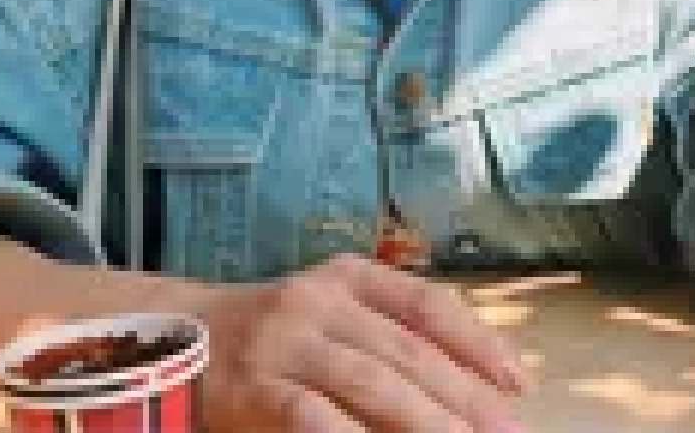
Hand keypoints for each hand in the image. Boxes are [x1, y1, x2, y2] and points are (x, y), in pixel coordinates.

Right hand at [194, 254, 528, 430]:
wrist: (177, 340)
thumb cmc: (275, 337)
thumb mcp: (331, 315)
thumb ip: (386, 334)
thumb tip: (468, 383)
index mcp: (348, 277)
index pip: (426, 303)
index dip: (476, 341)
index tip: (517, 381)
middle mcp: (319, 299)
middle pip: (406, 348)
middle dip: (464, 394)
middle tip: (509, 431)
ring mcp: (285, 341)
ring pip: (370, 380)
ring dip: (424, 420)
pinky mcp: (253, 386)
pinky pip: (311, 416)